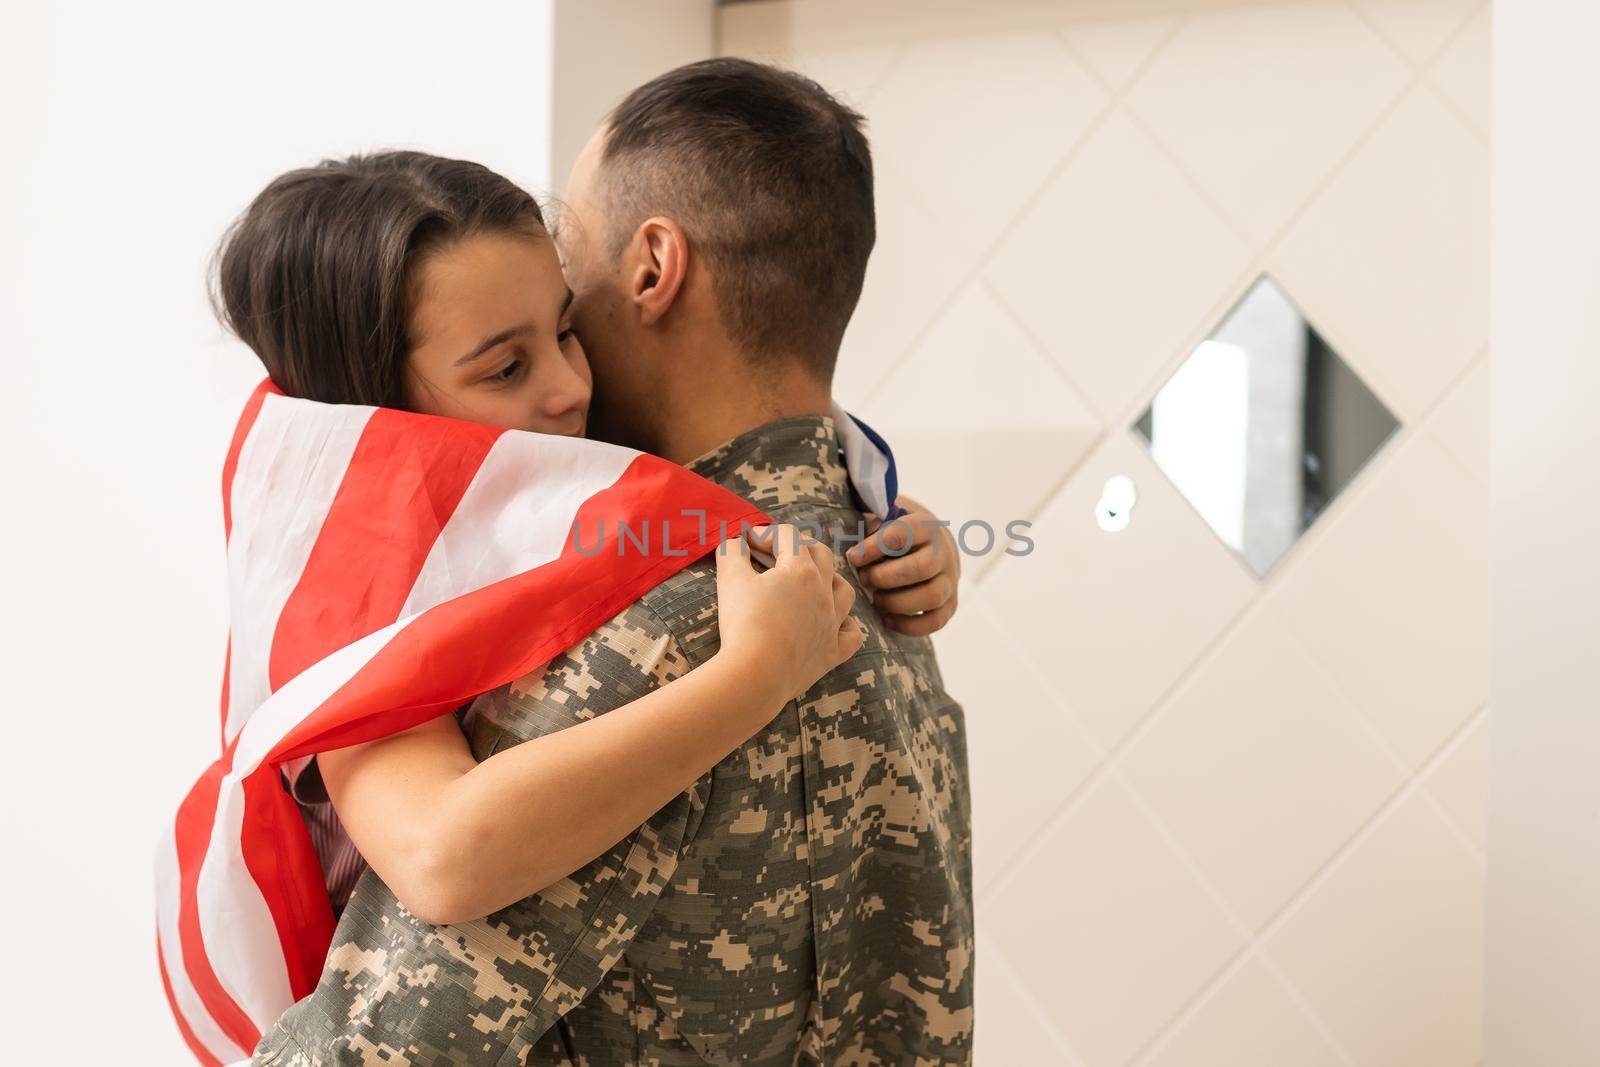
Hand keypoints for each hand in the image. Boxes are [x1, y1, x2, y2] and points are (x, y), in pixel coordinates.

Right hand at [715, 523, 862, 704]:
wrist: (755, 675)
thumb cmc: (743, 624)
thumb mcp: (729, 579)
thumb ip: (732, 551)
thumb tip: (735, 541)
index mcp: (801, 570)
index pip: (789, 536)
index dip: (767, 533)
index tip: (748, 542)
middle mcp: (824, 592)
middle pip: (822, 555)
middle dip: (799, 547)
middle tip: (776, 553)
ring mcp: (832, 623)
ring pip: (844, 591)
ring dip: (829, 580)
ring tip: (811, 583)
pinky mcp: (832, 652)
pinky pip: (852, 634)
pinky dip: (846, 625)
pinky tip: (833, 623)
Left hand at [846, 494, 959, 635]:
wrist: (934, 547)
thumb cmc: (898, 537)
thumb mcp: (886, 523)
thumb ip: (870, 531)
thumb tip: (853, 555)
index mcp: (926, 527)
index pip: (904, 534)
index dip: (875, 547)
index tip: (854, 557)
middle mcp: (943, 553)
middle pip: (921, 568)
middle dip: (886, 578)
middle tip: (864, 579)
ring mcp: (950, 580)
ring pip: (931, 596)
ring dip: (897, 602)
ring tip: (875, 601)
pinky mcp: (951, 604)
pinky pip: (935, 621)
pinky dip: (909, 625)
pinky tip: (886, 619)